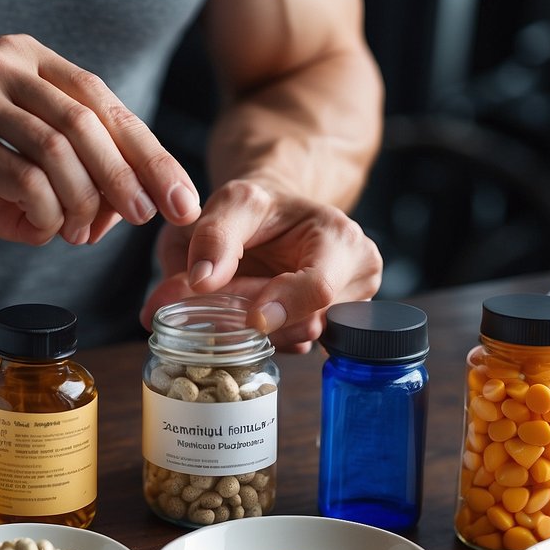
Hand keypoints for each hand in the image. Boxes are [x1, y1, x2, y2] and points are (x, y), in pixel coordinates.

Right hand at [0, 34, 200, 245]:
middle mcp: (5, 64)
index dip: (150, 153)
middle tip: (143, 218)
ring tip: (83, 233)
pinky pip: (21, 179)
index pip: (106, 103)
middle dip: (126, 177)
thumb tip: (132, 211)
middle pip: (87, 123)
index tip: (181, 199)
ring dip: (83, 202)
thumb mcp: (29, 156)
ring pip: (57, 150)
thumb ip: (81, 172)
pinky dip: (46, 213)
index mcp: (34, 60)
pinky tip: (45, 228)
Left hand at [140, 180, 381, 351]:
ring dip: (248, 329)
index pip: (319, 287)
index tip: (250, 317)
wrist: (274, 219)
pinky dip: (255, 337)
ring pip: (293, 339)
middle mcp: (354, 280)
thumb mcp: (233, 202)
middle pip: (304, 321)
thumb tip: (201, 281)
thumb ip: (215, 235)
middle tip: (194, 309)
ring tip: (214, 304)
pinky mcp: (322, 332)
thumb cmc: (260, 208)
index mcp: (341, 240)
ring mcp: (342, 312)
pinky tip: (237, 317)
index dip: (283, 305)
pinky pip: (287, 347)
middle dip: (248, 317)